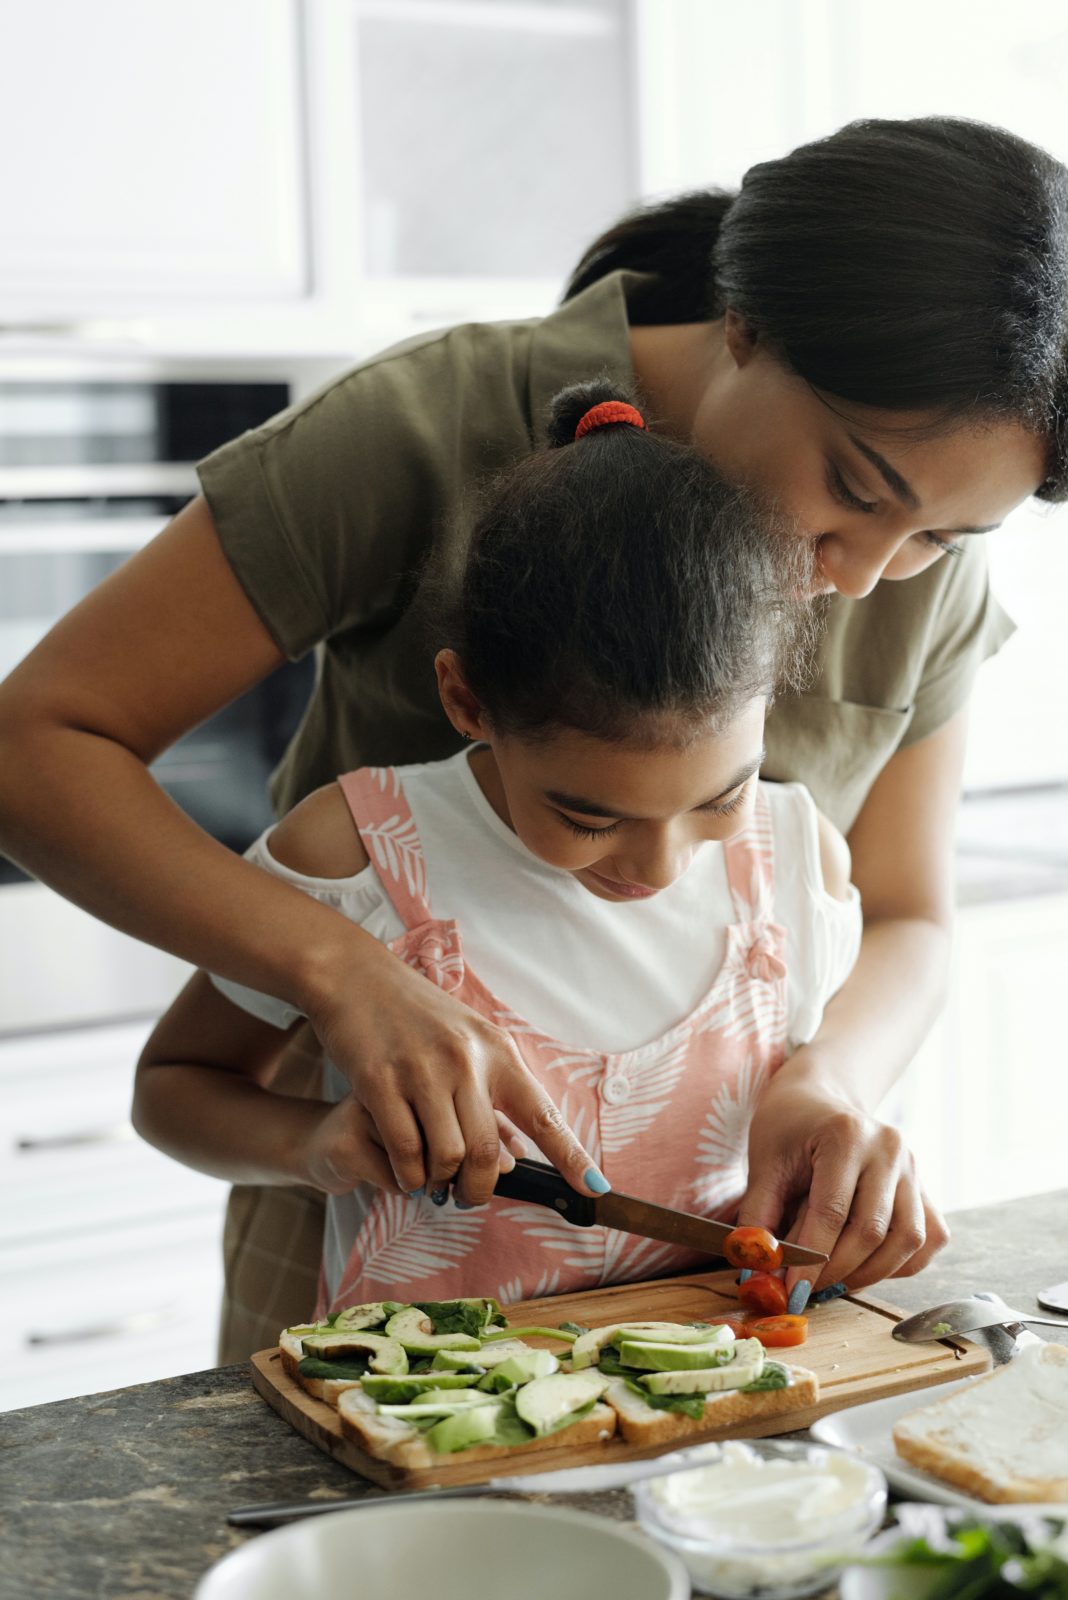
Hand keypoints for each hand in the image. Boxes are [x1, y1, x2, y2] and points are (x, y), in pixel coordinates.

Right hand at [306, 934, 606, 1206]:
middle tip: (468, 1198)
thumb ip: (493, 1094)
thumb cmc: (415, 1014)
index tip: (595, 1189)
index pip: (543, 1113)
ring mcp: (423, 1070)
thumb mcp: (466, 1042)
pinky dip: (409, 1175)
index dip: (572, 1156)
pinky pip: (405, 1150)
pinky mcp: (379, 1082)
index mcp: (497, 1050)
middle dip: (481, 1189)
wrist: (356, 977)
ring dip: (441, 1183)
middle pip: (489, 1151)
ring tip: (432, 1183)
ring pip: (448, 1156)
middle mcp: (466, 1060)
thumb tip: (518, 1157)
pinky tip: (408, 1172)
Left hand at [735, 1057, 949, 1300]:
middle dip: (836, 1271)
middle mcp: (890, 1149)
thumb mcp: (763, 1164)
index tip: (791, 1291)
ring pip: (907, 1242)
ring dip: (869, 1274)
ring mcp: (914, 1169)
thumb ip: (759, 1217)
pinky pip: (927, 1240)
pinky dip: (899, 1264)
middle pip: (872, 1232)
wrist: (818, 1100)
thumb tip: (757, 1271)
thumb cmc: (787, 1129)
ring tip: (832, 1279)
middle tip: (805, 1289)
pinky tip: (864, 1264)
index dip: (811, 1259)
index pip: (833, 1212)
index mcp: (847, 1134)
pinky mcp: (925, 1189)